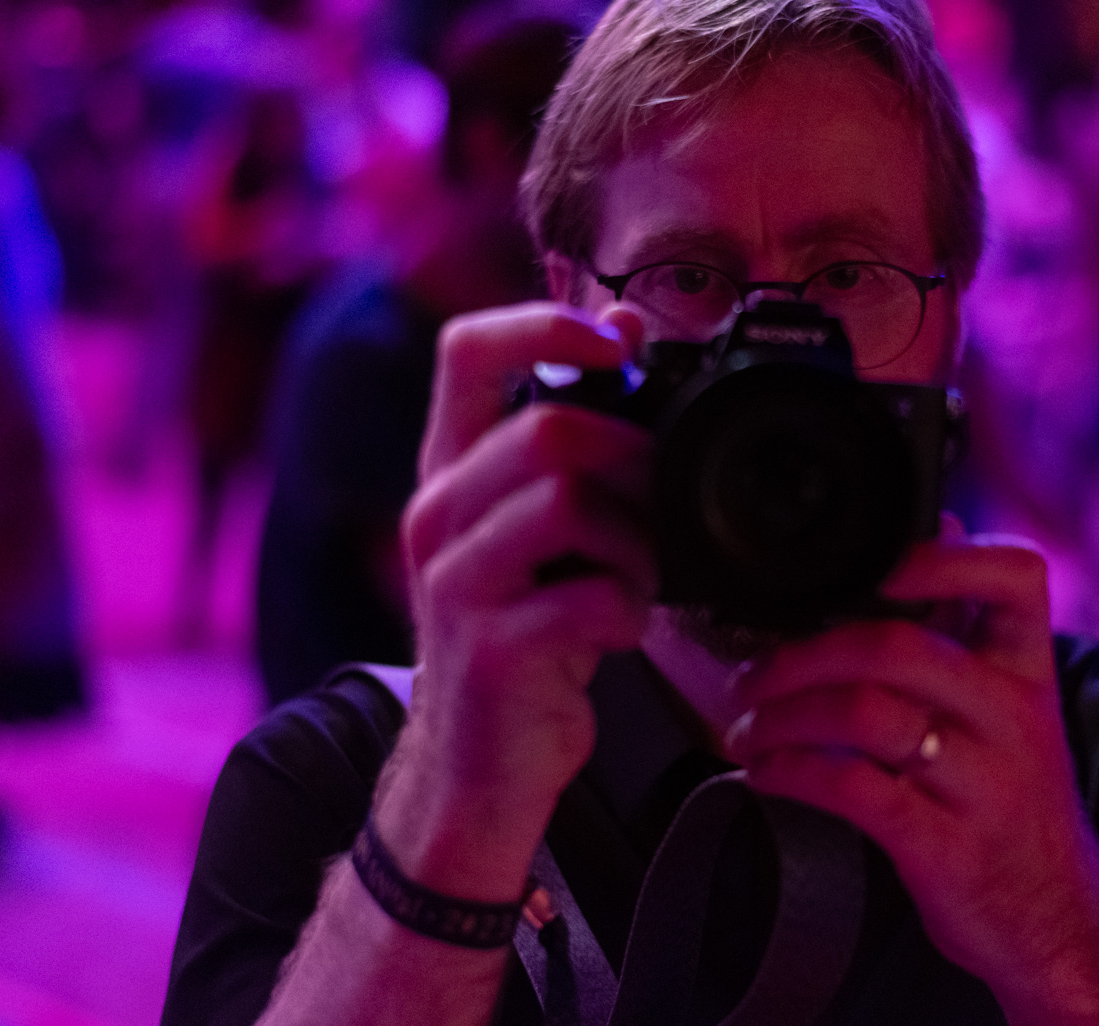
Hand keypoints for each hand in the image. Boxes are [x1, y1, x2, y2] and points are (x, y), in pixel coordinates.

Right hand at [376, 302, 655, 899]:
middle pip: (549, 429)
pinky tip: (622, 630)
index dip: (545, 324)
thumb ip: (571, 436)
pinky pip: (589, 596)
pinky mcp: (489, 648)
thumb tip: (623, 323)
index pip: (467, 350)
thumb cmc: (524, 633)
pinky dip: (631, 609)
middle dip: (634, 460)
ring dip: (638, 542)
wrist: (476, 763)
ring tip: (642, 578)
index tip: (615, 347)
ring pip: (568, 504)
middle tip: (661, 508)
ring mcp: (455, 582)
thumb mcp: (539, 529)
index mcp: (451, 471)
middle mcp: (437, 514)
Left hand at [727, 525, 1098, 1024]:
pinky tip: (765, 773)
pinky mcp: (946, 847)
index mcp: (1028, 670)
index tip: (870, 567)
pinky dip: (792, 773)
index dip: (940, 557)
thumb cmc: (1015, 805)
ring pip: (867, 714)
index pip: (1016, 577)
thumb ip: (970, 629)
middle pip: (899, 646)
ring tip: (745, 726)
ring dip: (783, 714)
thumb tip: (940, 529)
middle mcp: (1013, 717)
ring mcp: (982, 783)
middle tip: (753, 674)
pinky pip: (853, 790)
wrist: (1057, 921)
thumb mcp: (1011, 709)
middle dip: (803, 652)